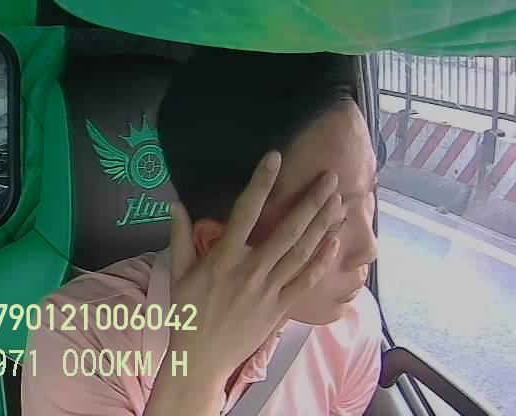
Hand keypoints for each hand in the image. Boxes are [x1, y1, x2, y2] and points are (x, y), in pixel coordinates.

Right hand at [145, 151, 342, 413]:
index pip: (245, 212)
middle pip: (287, 230)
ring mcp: (269, 290)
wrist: (201, 357)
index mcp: (222, 258)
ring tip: (339, 202)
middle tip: (330, 178)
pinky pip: (306, 281)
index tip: (275, 158)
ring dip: (323, 225)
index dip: (261, 183)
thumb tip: (176, 203)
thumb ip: (179, 236)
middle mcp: (250, 270)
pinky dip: (321, 261)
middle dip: (311, 202)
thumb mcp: (178, 272)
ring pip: (302, 252)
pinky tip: (334, 241)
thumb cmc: (186, 313)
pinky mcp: (280, 308)